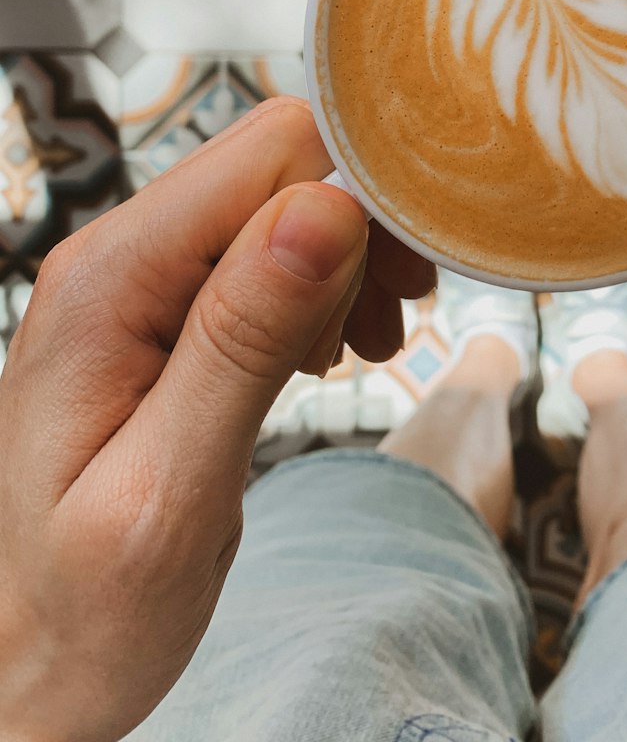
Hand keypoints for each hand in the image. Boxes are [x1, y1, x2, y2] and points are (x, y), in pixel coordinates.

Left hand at [0, 96, 434, 741]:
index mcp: (110, 280)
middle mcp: (119, 254)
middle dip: (361, 232)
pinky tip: (331, 353)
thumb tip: (325, 210)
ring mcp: (140, 278)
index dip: (359, 196)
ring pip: (283, 203)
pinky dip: (323, 291)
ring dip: (348, 263)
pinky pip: (266, 254)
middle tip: (388, 334)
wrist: (30, 661)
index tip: (403, 286)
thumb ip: (241, 343)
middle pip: (282, 164)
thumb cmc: (83, 607)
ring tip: (366, 352)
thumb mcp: (171, 492)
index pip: (271, 152)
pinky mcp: (166, 309)